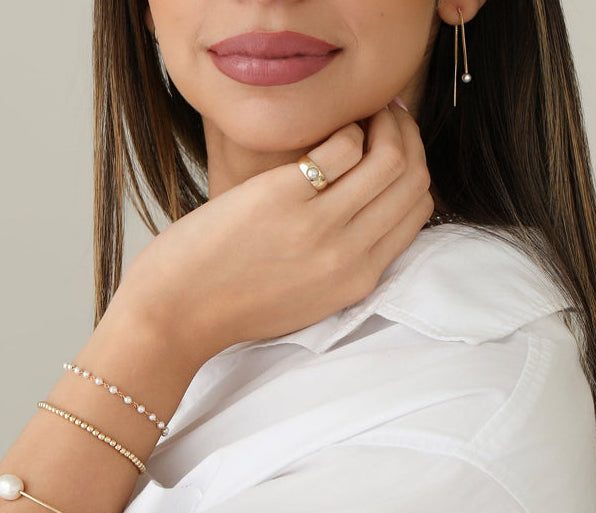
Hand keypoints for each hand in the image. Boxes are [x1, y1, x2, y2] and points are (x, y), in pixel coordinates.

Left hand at [106, 100, 433, 368]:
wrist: (177, 313)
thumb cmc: (232, 303)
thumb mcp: (306, 298)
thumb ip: (342, 263)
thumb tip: (363, 212)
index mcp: (357, 281)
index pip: (417, 211)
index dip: (413, 170)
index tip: (394, 148)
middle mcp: (347, 256)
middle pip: (413, 181)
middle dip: (408, 139)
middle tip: (385, 119)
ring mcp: (317, 227)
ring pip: (390, 159)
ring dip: (384, 124)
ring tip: (361, 116)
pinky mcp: (282, 198)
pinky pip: (343, 147)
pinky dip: (344, 128)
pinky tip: (322, 131)